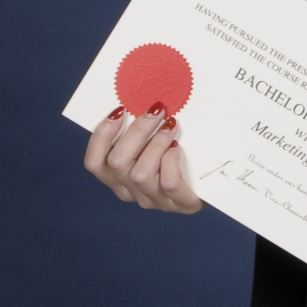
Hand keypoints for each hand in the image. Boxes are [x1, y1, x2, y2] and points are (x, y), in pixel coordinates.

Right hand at [83, 105, 204, 213]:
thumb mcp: (152, 145)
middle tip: (157, 110)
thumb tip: (142, 102)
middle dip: (137, 131)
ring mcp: (155, 200)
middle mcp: (132, 191)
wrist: (212, 186)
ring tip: (171, 126)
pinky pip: (168, 183)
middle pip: (117, 163)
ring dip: (156, 143)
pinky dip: (171, 161)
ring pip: (141, 174)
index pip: (94, 163)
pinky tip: (178, 148)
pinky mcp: (180, 204)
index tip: (120, 110)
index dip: (102, 135)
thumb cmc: (178, 158)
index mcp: (118, 179)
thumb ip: (140, 132)